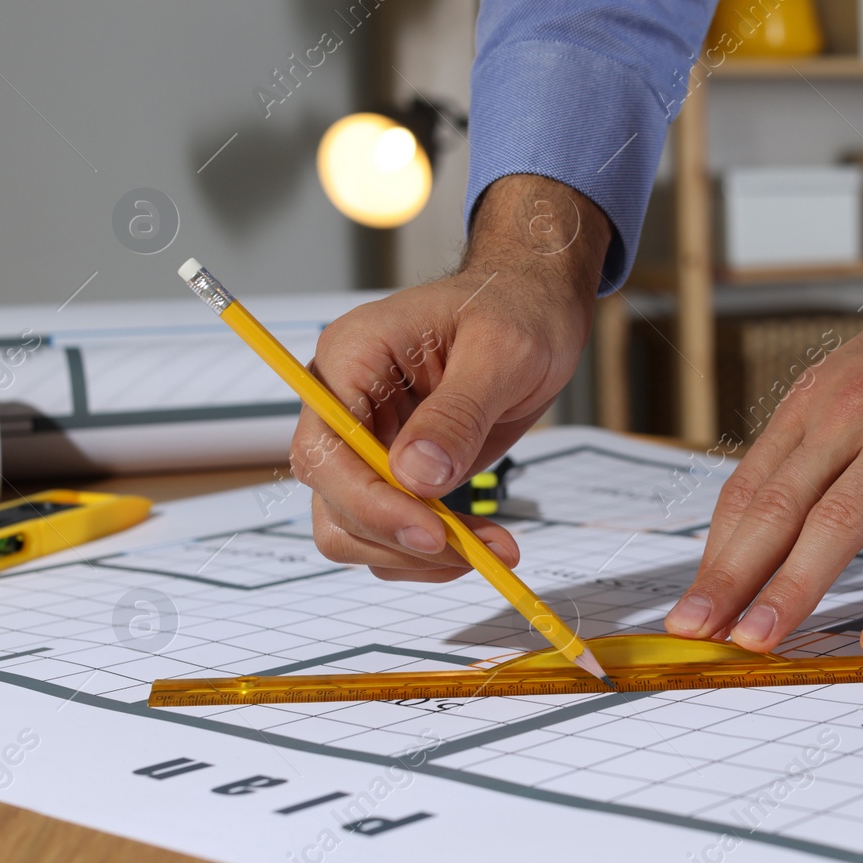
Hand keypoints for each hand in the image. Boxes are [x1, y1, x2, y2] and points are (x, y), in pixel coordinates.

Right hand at [291, 174, 610, 581]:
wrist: (536, 308)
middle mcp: (345, 404)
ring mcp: (367, 441)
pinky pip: (390, 530)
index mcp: (352, 358)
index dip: (369, 502)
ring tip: (491, 548)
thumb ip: (457, 413)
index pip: (326, 449)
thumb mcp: (501, 351)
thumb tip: (416, 476)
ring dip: (417, 555)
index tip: (431, 532)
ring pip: (353, 527)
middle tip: (475, 551)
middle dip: (401, 535)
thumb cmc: (517, 309)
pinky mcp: (396, 471)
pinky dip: (430, 552)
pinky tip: (480, 542)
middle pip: (334, 499)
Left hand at [663, 201, 862, 652]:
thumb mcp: (861, 382)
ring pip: (839, 523)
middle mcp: (851, 414)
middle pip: (777, 507)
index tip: (694, 603)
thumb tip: (779, 527)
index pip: (750, 488)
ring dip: (792, 588)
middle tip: (695, 631)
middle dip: (729, 576)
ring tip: (759, 640)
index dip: (717, 553)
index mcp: (817, 401)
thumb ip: (824, 450)